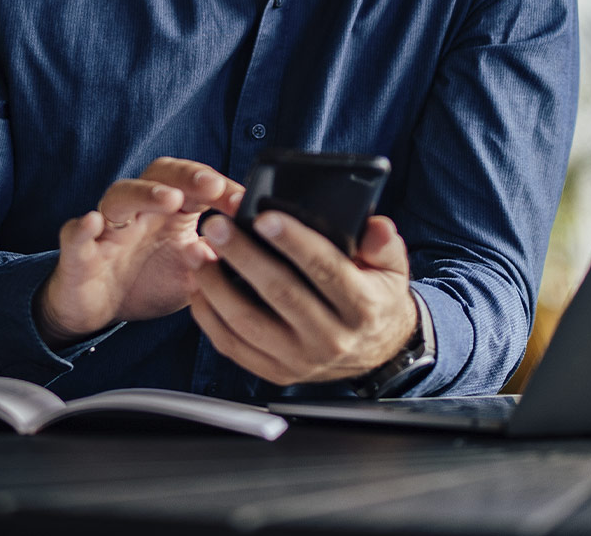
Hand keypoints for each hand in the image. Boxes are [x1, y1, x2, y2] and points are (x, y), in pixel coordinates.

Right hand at [36, 158, 242, 347]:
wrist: (99, 311)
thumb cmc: (147, 280)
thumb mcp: (193, 274)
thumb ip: (219, 260)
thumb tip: (255, 251)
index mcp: (170, 210)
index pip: (197, 185)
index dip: (220, 189)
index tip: (244, 203)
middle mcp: (140, 209)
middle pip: (160, 174)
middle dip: (187, 176)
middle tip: (213, 186)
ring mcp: (108, 226)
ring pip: (121, 196)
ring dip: (145, 194)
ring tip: (169, 199)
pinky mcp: (79, 250)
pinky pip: (76, 233)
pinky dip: (83, 228)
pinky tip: (93, 223)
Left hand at [188, 212, 416, 385]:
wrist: (379, 351)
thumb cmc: (376, 298)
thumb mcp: (392, 268)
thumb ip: (384, 244)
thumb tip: (375, 226)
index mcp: (361, 306)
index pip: (325, 269)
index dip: (294, 242)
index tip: (265, 217)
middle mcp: (331, 338)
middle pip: (280, 292)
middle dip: (243, 255)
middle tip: (217, 226)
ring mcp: (300, 360)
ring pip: (249, 322)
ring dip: (217, 285)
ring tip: (199, 252)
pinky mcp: (276, 372)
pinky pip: (234, 346)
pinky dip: (210, 317)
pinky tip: (199, 287)